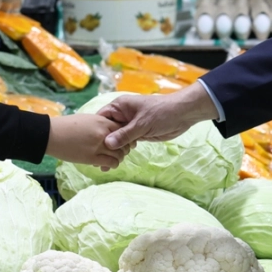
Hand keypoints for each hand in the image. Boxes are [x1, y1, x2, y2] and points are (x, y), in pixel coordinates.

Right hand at [46, 112, 127, 169]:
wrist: (51, 134)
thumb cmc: (67, 125)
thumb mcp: (87, 119)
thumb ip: (100, 124)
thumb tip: (109, 130)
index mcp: (102, 121)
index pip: (123, 128)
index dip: (125, 135)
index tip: (123, 140)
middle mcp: (103, 133)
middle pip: (124, 142)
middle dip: (125, 148)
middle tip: (120, 152)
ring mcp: (98, 146)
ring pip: (119, 154)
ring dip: (119, 158)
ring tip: (114, 159)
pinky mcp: (92, 157)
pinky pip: (110, 162)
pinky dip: (112, 164)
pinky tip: (108, 164)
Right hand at [100, 83, 221, 150]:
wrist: (182, 114)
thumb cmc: (162, 112)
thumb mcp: (142, 124)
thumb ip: (125, 134)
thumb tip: (107, 144)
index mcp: (120, 106)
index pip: (101, 119)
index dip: (95, 132)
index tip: (89, 146)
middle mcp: (122, 115)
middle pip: (107, 130)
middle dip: (102, 145)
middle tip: (94, 161)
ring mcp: (130, 125)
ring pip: (116, 138)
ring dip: (112, 150)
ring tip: (103, 165)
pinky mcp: (138, 133)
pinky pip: (126, 142)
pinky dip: (122, 150)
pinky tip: (116, 161)